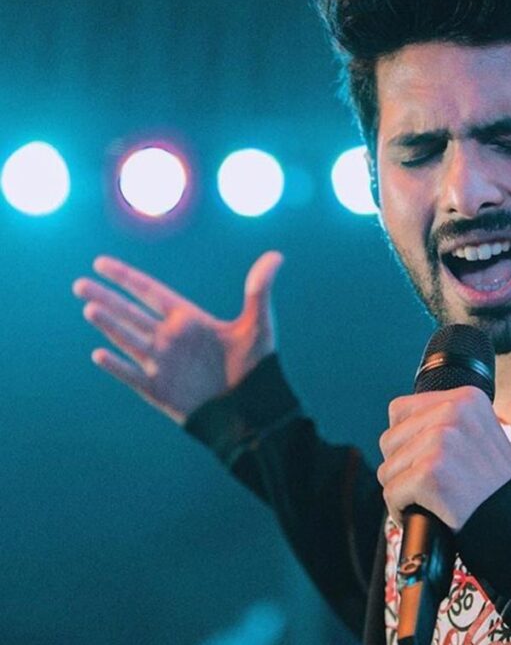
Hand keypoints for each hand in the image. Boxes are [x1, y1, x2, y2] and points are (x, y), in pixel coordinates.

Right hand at [72, 251, 284, 424]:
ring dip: (108, 325)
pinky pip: (132, 375)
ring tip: (89, 308)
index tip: (101, 262)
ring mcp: (162, 364)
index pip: (150, 292)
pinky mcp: (159, 391)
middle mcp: (170, 338)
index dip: (126, 277)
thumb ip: (259, 290)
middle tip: (79, 283)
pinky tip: (99, 354)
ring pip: (127, 340)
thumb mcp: (258, 325)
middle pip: (130, 313)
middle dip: (105, 298)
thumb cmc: (257, 366)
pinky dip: (116, 366)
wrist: (252, 409)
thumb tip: (277, 255)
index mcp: (189, 319)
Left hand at [377, 386, 510, 531]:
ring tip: (430, 499)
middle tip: (429, 484)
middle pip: (390, 439)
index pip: (400, 409)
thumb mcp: (479, 433)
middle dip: (402, 467)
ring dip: (403, 490)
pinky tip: (425, 514)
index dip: (405, 440)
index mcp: (466, 398)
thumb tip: (400, 429)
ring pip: (388, 468)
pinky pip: (392, 493)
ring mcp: (441, 440)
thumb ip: (446, 422)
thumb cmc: (496, 485)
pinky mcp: (431, 472)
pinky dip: (401, 510)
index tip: (424, 460)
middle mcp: (453, 411)